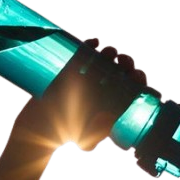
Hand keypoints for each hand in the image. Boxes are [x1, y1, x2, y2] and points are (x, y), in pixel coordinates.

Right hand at [11, 38, 148, 152]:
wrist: (41, 127)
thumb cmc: (70, 133)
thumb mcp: (90, 137)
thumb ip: (102, 130)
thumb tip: (113, 123)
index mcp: (114, 99)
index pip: (132, 85)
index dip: (138, 78)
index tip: (136, 76)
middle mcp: (104, 86)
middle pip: (121, 68)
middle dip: (127, 63)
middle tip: (124, 63)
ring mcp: (88, 75)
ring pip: (105, 58)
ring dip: (111, 52)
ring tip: (111, 53)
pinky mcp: (71, 67)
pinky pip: (83, 51)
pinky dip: (90, 44)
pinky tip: (95, 42)